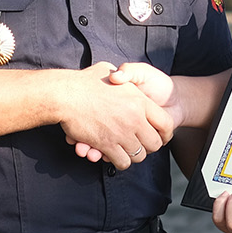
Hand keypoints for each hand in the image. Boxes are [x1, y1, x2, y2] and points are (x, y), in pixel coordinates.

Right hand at [57, 62, 173, 168]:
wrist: (65, 94)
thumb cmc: (84, 81)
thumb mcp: (109, 70)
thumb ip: (122, 75)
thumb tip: (122, 77)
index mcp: (139, 101)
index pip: (166, 123)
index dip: (165, 132)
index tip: (159, 135)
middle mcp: (134, 118)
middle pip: (154, 144)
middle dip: (148, 147)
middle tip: (139, 144)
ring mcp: (121, 133)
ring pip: (139, 155)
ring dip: (132, 155)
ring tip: (125, 149)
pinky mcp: (106, 144)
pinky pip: (122, 162)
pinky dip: (119, 161)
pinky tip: (112, 155)